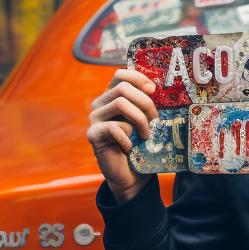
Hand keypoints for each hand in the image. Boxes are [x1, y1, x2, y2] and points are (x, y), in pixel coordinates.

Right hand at [87, 69, 158, 203]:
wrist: (131, 173)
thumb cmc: (140, 145)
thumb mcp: (146, 120)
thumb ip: (146, 104)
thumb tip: (155, 89)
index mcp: (112, 97)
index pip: (120, 75)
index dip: (138, 78)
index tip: (153, 90)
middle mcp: (100, 104)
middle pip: (123, 88)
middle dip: (145, 103)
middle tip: (155, 120)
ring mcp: (94, 119)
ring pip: (120, 103)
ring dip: (140, 120)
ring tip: (146, 136)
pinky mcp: (93, 134)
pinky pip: (113, 127)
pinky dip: (127, 138)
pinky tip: (130, 147)